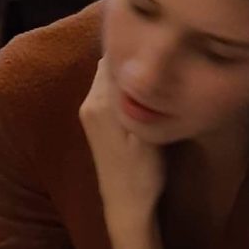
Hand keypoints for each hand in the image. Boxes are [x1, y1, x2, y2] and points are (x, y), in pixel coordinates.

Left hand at [79, 58, 167, 232]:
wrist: (125, 204)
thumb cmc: (142, 173)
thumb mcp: (146, 135)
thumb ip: (134, 99)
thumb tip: (135, 64)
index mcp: (100, 102)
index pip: (115, 58)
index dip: (136, 48)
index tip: (158, 45)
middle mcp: (89, 101)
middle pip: (110, 64)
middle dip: (132, 58)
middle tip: (160, 57)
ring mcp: (89, 110)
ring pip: (109, 76)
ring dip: (129, 73)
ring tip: (154, 73)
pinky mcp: (93, 119)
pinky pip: (108, 89)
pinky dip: (124, 86)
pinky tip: (144, 92)